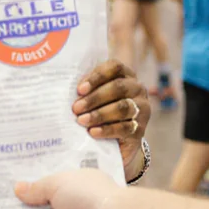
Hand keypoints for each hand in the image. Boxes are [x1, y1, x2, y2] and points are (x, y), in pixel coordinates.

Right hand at [15, 169, 122, 208]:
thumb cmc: (89, 198)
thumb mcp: (58, 183)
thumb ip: (37, 187)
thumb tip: (18, 189)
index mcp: (78, 184)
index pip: (52, 182)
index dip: (33, 183)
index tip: (10, 183)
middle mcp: (77, 206)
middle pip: (46, 206)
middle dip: (26, 207)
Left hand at [73, 60, 149, 179]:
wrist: (117, 141)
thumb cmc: (100, 111)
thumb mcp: (95, 98)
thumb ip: (87, 90)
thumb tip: (66, 90)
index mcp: (126, 75)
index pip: (115, 67)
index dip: (97, 76)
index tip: (80, 89)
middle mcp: (137, 89)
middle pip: (118, 87)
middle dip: (95, 97)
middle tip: (76, 108)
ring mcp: (142, 109)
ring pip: (123, 107)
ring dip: (99, 114)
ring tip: (81, 120)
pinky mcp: (140, 129)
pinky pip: (125, 127)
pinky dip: (107, 130)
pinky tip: (92, 132)